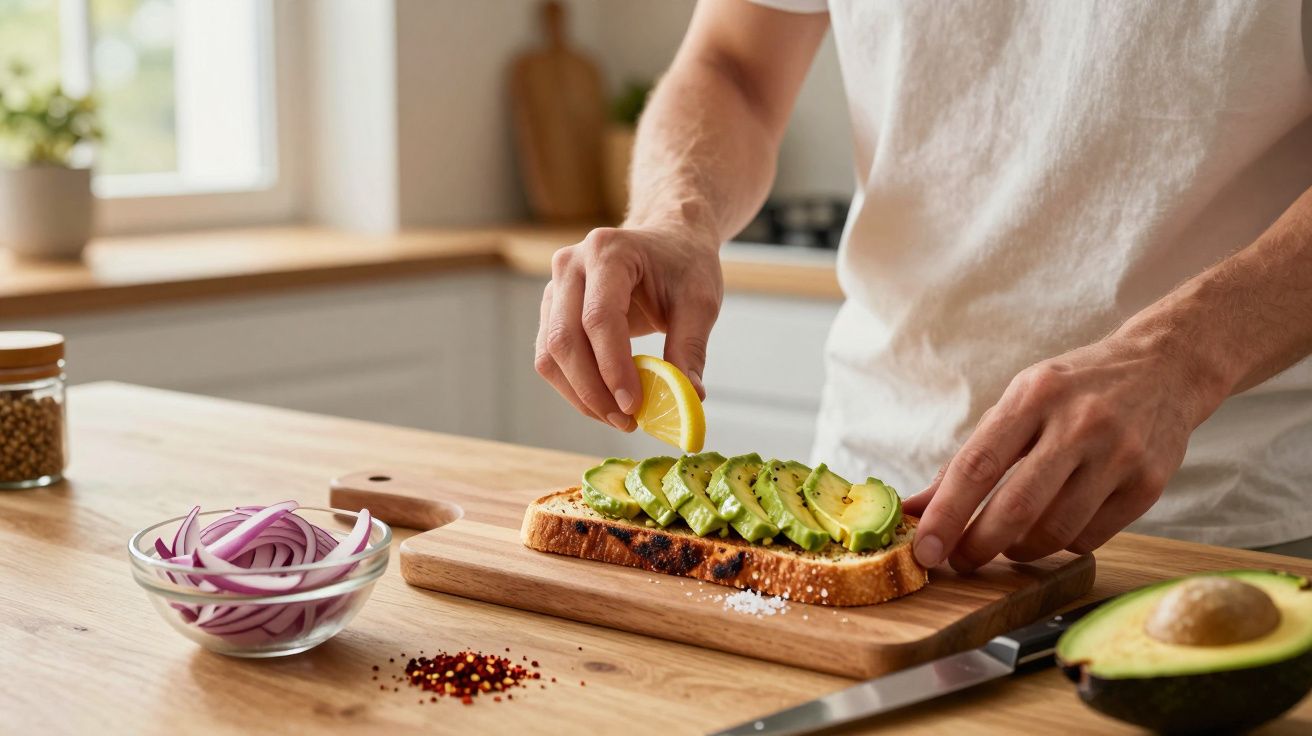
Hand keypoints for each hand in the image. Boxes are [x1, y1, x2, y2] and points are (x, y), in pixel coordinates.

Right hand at [535, 222, 722, 429]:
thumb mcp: (700, 301)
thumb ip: (691, 347)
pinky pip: (550, 358)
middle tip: (627, 422)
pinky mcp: (551, 311)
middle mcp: (571, 265)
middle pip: (565, 339)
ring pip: (550, 354)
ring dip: (580, 395)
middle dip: (593, 390)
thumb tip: (689, 398)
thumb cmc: (684, 265)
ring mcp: (555, 288)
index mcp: (607, 251)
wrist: (666, 241)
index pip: (599, 317)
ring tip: (618, 418)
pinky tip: (605, 403)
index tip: (634, 405)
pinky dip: (574, 388)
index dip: (613, 366)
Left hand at [902, 333, 1225, 570]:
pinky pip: (1091, 537)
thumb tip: (915, 507)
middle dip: (979, 544)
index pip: (978, 465)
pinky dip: (1061, 544)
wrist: (1165, 368)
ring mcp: (1119, 454)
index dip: (947, 514)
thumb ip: (967, 457)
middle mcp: (1080, 423)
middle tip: (959, 560)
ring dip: (1020, 550)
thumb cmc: (1074, 390)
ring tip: (1007, 545)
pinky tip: (1054, 529)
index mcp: (1034, 396)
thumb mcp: (1018, 404)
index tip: (925, 549)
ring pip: (1056, 529)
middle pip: (1017, 505)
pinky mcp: (1149, 483)